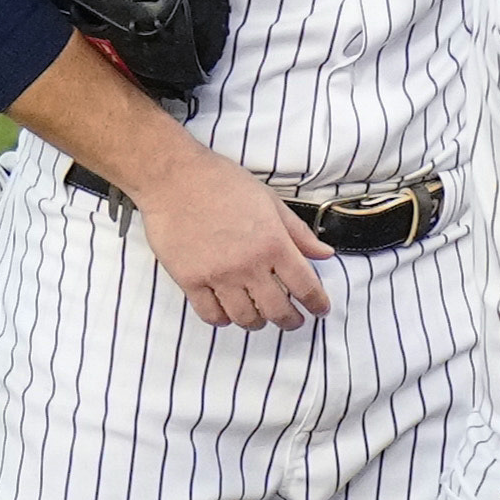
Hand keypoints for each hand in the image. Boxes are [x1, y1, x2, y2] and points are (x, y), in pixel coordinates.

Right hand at [123, 134, 332, 331]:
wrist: (174, 176)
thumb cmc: (221, 182)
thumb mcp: (270, 201)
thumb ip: (298, 232)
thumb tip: (325, 253)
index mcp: (274, 243)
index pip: (306, 287)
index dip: (317, 304)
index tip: (319, 310)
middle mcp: (249, 264)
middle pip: (277, 311)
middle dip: (290, 321)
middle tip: (292, 320)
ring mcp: (218, 275)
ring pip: (245, 318)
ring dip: (256, 322)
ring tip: (258, 317)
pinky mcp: (190, 280)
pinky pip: (211, 315)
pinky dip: (222, 319)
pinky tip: (226, 312)